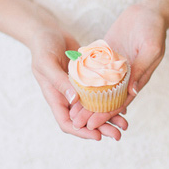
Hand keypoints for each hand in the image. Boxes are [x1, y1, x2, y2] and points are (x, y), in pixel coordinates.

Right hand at [29, 7, 125, 140]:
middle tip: (118, 135)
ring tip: (125, 123)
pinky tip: (124, 100)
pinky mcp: (88, 78)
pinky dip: (111, 98)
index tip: (97, 136)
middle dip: (101, 129)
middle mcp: (68, 97)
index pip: (67, 123)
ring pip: (95, 108)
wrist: (48, 32)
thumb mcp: (47, 63)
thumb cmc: (43, 47)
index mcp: (55, 98)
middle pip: (85, 120)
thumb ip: (59, 82)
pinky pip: (100, 92)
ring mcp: (78, 88)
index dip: (82, 132)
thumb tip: (74, 101)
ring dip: (110, 116)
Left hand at [70, 3, 166, 130]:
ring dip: (86, 99)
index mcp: (137, 78)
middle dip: (92, 112)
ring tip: (71, 110)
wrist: (149, 10)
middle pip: (106, 99)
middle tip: (76, 122)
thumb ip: (141, 69)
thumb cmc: (154, 29)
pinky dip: (84, 78)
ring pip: (98, 87)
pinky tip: (70, 86)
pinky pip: (93, 68)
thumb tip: (132, 92)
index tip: (91, 125)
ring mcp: (114, 66)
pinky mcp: (106, 54)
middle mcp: (125, 76)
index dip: (105, 115)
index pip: (119, 102)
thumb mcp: (151, 49)